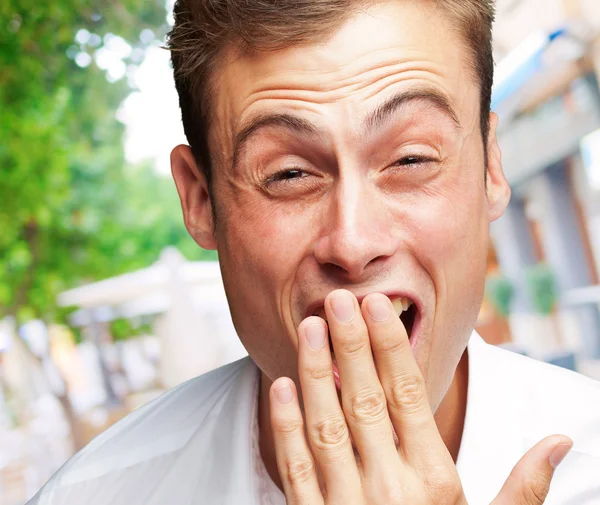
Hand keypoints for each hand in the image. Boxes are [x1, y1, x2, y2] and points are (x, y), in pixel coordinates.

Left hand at [269, 290, 571, 504]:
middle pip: (365, 402)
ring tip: (310, 327)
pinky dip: (286, 427)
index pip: (408, 397)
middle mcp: (389, 489)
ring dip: (315, 374)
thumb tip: (560, 443)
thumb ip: (524, 486)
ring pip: (326, 427)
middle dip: (351, 346)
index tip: (378, 306)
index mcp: (434, 482)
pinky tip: (281, 387)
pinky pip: (295, 469)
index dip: (390, 347)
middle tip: (340, 299)